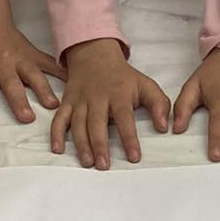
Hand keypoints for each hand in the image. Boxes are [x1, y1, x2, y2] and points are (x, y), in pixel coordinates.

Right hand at [50, 40, 169, 169]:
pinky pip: (59, 119)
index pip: (124, 118)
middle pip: (97, 123)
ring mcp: (80, 100)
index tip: (134, 157)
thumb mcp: (145, 84)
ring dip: (81, 144)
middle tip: (104, 166)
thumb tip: (163, 127)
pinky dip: (56, 134)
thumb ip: (159, 104)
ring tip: (87, 162)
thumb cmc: (123, 77)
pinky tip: (57, 149)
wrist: (94, 55)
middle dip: (100, 145)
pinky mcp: (67, 102)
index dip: (129, 138)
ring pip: (78, 123)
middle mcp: (97, 98)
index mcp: (118, 94)